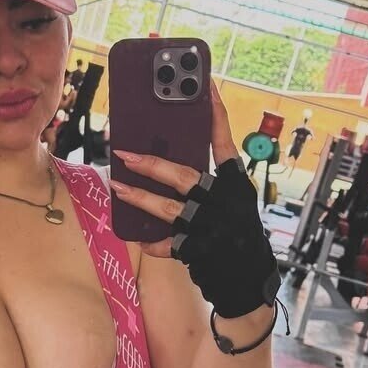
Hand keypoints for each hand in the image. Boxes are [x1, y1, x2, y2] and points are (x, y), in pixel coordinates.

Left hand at [111, 79, 280, 318]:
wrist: (250, 280)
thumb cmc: (237, 235)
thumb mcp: (233, 203)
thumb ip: (210, 184)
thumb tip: (168, 163)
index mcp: (235, 185)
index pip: (225, 143)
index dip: (216, 115)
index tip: (205, 88)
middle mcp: (224, 202)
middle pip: (185, 176)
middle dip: (152, 164)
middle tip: (124, 154)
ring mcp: (210, 227)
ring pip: (169, 209)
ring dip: (140, 198)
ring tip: (117, 188)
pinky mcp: (200, 251)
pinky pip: (168, 244)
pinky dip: (153, 243)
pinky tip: (140, 239)